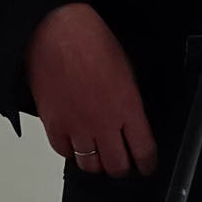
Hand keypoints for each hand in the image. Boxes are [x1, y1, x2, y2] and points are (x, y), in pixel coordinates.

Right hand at [27, 3, 158, 177]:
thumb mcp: (127, 70)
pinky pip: (64, 153)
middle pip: (116, 165)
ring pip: (90, 165)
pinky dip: (71, 152)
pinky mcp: (54, 126)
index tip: (146, 165)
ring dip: (97, 164)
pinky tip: (76, 144)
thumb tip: (132, 119)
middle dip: (123, 168)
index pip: (143, 150)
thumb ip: (130, 101)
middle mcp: (103, 123)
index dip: (147, 163)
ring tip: (101, 157)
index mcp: (127, 107)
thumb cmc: (91, 43)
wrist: (57, 33)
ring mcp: (77, 127)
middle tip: (124, 163)